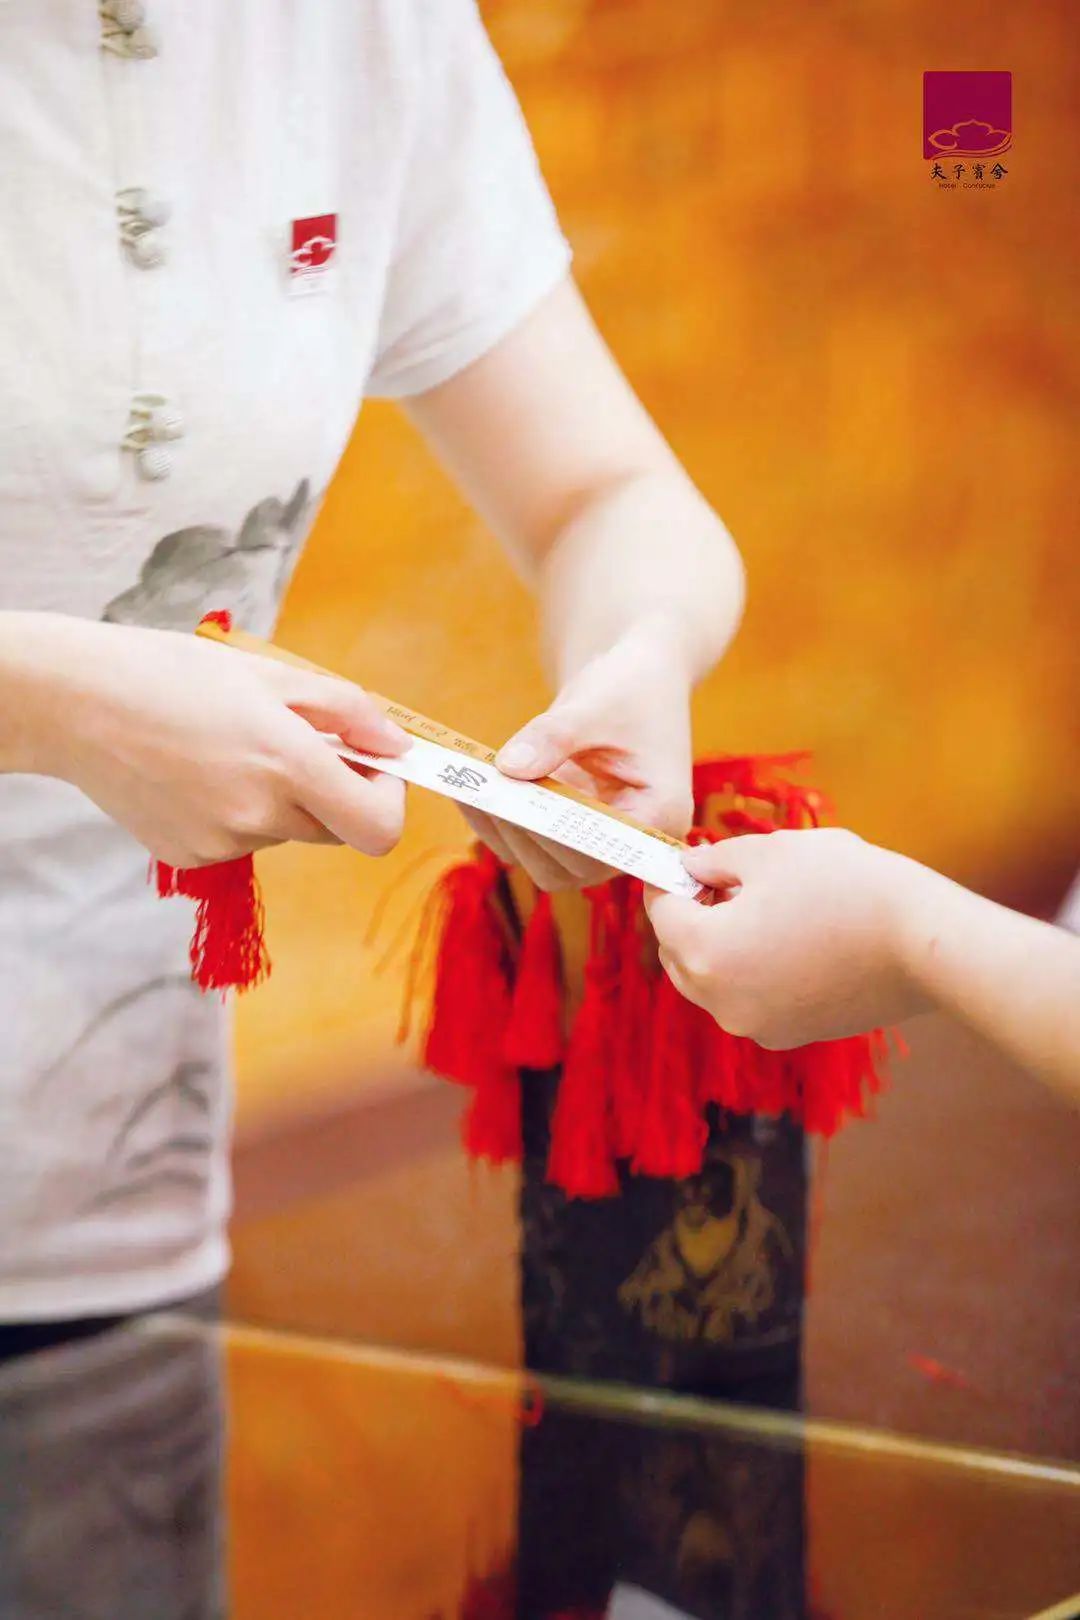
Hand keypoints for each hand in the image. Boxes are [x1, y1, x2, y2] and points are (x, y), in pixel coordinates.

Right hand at [16, 615, 408, 867]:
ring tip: (228, 749)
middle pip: (335, 829)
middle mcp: (259, 815)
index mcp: (289, 765)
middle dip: (334, 792)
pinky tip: (198, 773)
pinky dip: (237, 812)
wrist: (77, 702)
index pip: (378, 828)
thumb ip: (348, 712)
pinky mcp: (192, 857)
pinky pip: (242, 840)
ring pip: (286, 831)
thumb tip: (398, 746)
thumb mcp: (272, 675)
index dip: (388, 800)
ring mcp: (223, 843)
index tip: (374, 769)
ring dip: (279, 798)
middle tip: (297, 743)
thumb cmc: (174, 674)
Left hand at [464, 621, 693, 888]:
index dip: (555, 835)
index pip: (604, 849)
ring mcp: (599, 840)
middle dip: (522, 833)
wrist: (635, 680)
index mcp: (660, 815)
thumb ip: (553, 737)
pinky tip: (469, 787)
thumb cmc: (630, 687)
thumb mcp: (594, 704)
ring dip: (502, 829)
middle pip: (570, 867)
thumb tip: (508, 769)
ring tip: (467, 787)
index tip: (512, 807)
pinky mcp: (570, 831)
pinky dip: (497, 819)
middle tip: (479, 794)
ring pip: (542, 861)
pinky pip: (528, 841)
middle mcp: (632, 841)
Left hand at [644, 829, 932, 1046]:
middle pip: (678, 955)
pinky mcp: (790, 1034)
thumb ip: (716, 860)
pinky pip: (748, 999)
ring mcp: (756, 1025)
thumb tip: (689, 866)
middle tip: (721, 881)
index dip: (668, 881)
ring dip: (718, 947)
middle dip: (689, 917)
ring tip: (758, 908)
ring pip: (711, 982)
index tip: (681, 861)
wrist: (924, 943)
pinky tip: (787, 939)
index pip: (661, 913)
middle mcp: (721, 1001)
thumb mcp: (771, 852)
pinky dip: (750, 972)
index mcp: (706, 952)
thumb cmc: (847, 886)